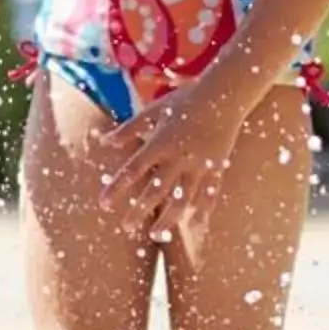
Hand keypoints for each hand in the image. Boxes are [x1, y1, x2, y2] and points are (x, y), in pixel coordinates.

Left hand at [103, 84, 248, 244]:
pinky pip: (208, 193)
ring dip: (168, 218)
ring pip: (182, 199)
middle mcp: (178, 158)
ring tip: (155, 235)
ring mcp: (199, 165)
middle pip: (155, 190)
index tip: (104, 204)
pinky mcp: (216, 167)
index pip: (133, 171)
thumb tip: (105, 142)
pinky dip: (202, 210)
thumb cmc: (186, 99)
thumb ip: (130, 129)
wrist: (224, 95)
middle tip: (126, 227)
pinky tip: (195, 225)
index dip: (117, 188)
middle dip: (139, 210)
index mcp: (160, 143)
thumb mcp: (154, 110)